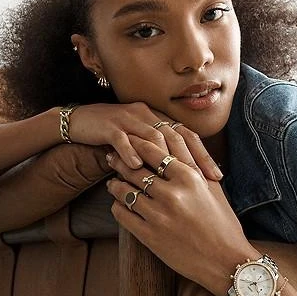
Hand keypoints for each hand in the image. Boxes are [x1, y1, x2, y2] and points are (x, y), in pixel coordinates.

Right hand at [68, 102, 221, 180]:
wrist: (80, 122)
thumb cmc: (113, 137)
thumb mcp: (139, 142)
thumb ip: (158, 152)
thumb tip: (183, 175)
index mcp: (157, 118)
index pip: (186, 135)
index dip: (203, 154)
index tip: (217, 176)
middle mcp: (147, 115)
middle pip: (175, 136)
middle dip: (192, 159)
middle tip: (206, 180)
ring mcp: (128, 119)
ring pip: (151, 137)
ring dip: (164, 158)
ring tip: (176, 179)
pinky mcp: (109, 126)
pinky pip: (122, 139)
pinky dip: (130, 152)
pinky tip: (136, 167)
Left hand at [106, 135, 258, 295]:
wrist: (225, 261)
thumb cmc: (223, 224)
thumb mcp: (213, 190)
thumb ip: (195, 167)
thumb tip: (177, 149)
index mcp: (189, 178)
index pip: (153, 152)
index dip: (136, 145)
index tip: (129, 143)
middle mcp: (171, 194)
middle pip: (135, 169)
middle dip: (120, 162)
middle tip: (112, 158)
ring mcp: (158, 216)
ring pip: (125, 191)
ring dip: (115, 185)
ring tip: (113, 183)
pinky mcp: (149, 236)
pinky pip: (123, 215)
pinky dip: (117, 207)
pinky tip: (119, 204)